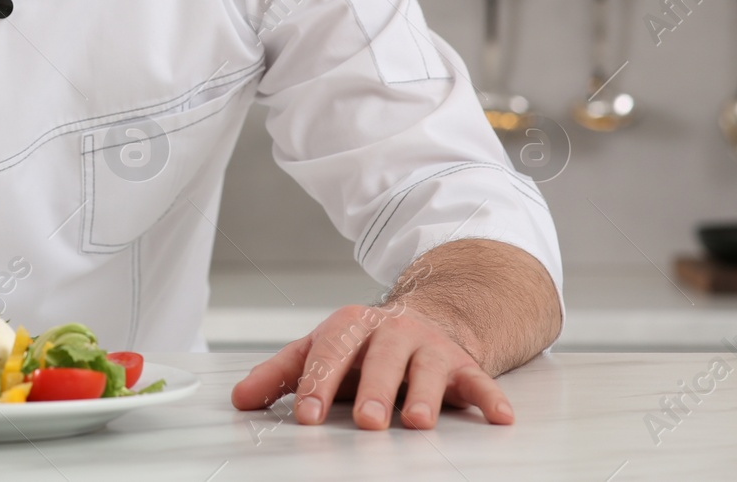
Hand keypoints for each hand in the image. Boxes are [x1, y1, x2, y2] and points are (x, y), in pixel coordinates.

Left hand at [230, 301, 514, 429]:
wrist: (425, 317)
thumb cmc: (363, 345)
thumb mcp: (319, 351)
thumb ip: (281, 376)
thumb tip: (240, 401)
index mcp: (348, 328)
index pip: (327, 354)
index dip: (315, 385)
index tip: (305, 415)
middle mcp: (389, 332)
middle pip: (378, 359)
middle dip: (372, 390)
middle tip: (365, 422)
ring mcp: (427, 346)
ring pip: (426, 368)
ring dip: (423, 394)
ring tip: (417, 421)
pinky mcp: (462, 362)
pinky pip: (479, 379)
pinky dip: (490, 396)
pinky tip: (499, 417)